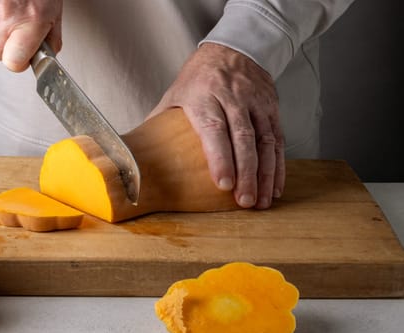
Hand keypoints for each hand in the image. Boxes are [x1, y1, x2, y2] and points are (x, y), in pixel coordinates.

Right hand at [0, 0, 62, 71]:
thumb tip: (47, 56)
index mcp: (30, 22)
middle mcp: (5, 18)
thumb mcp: (54, 11)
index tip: (22, 55)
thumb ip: (51, 38)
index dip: (18, 61)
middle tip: (13, 31)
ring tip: (3, 14)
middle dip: (4, 47)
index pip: (14, 63)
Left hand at [149, 43, 284, 208]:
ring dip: (265, 174)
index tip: (223, 184)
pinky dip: (278, 165)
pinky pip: (278, 139)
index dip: (220, 157)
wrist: (232, 49)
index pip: (214, 129)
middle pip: (243, 138)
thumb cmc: (198, 78)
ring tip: (261, 201)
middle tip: (244, 201)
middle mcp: (232, 98)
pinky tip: (275, 186)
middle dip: (246, 173)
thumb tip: (136, 153)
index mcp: (203, 96)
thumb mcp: (174, 94)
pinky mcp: (271, 107)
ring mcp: (255, 102)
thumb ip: (159, 122)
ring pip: (265, 141)